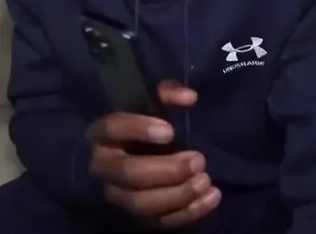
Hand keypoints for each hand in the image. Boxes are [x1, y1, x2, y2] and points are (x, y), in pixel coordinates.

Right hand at [86, 81, 219, 228]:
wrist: (127, 159)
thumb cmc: (142, 128)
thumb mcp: (151, 105)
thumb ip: (168, 94)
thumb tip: (190, 97)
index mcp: (103, 134)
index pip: (113, 128)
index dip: (140, 129)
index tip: (170, 131)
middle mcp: (104, 168)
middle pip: (130, 173)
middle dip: (168, 170)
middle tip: (199, 160)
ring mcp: (118, 196)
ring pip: (142, 203)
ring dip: (178, 194)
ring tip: (206, 180)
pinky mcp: (136, 218)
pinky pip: (159, 222)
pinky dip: (188, 213)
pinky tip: (212, 197)